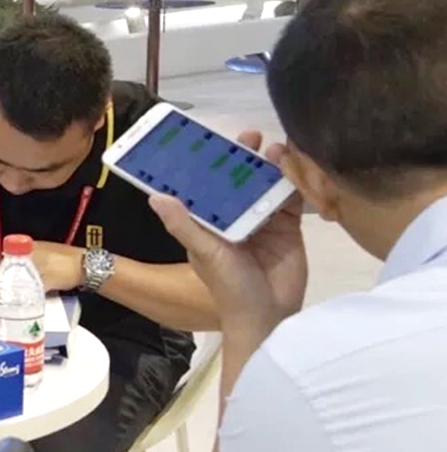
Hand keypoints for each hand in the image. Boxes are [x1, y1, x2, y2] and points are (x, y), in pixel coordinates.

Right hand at [0, 241, 82, 293]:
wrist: (89, 267)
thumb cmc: (66, 269)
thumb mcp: (45, 279)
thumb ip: (26, 287)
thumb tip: (9, 297)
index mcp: (27, 249)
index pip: (3, 264)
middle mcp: (30, 250)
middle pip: (8, 266)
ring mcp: (39, 256)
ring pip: (17, 269)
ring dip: (10, 281)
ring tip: (1, 294)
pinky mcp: (46, 263)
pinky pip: (27, 272)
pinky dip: (21, 281)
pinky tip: (19, 290)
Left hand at [148, 131, 306, 336]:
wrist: (269, 315)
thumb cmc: (229, 287)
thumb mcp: (204, 253)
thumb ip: (184, 225)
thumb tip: (155, 196)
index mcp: (209, 222)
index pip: (206, 187)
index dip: (208, 164)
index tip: (211, 139)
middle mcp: (235, 217)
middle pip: (238, 180)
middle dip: (243, 157)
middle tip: (250, 135)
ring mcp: (263, 220)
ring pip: (266, 184)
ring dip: (270, 165)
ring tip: (275, 148)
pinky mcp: (289, 226)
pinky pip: (291, 198)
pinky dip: (294, 182)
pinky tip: (297, 165)